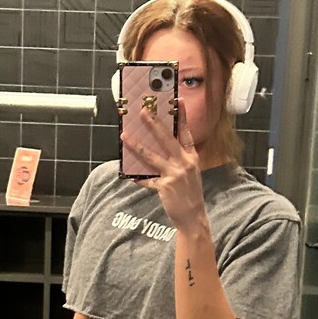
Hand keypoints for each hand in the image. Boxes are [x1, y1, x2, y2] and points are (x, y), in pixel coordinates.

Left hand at [121, 101, 205, 231]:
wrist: (193, 216)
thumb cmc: (189, 193)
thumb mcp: (189, 173)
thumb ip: (177, 160)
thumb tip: (156, 149)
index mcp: (191, 157)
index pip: (186, 133)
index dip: (182, 117)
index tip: (178, 101)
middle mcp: (184, 163)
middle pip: (167, 139)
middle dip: (154, 124)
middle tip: (143, 112)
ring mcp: (174, 174)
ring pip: (151, 156)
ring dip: (136, 145)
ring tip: (125, 136)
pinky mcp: (165, 186)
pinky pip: (147, 179)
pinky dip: (139, 178)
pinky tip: (130, 176)